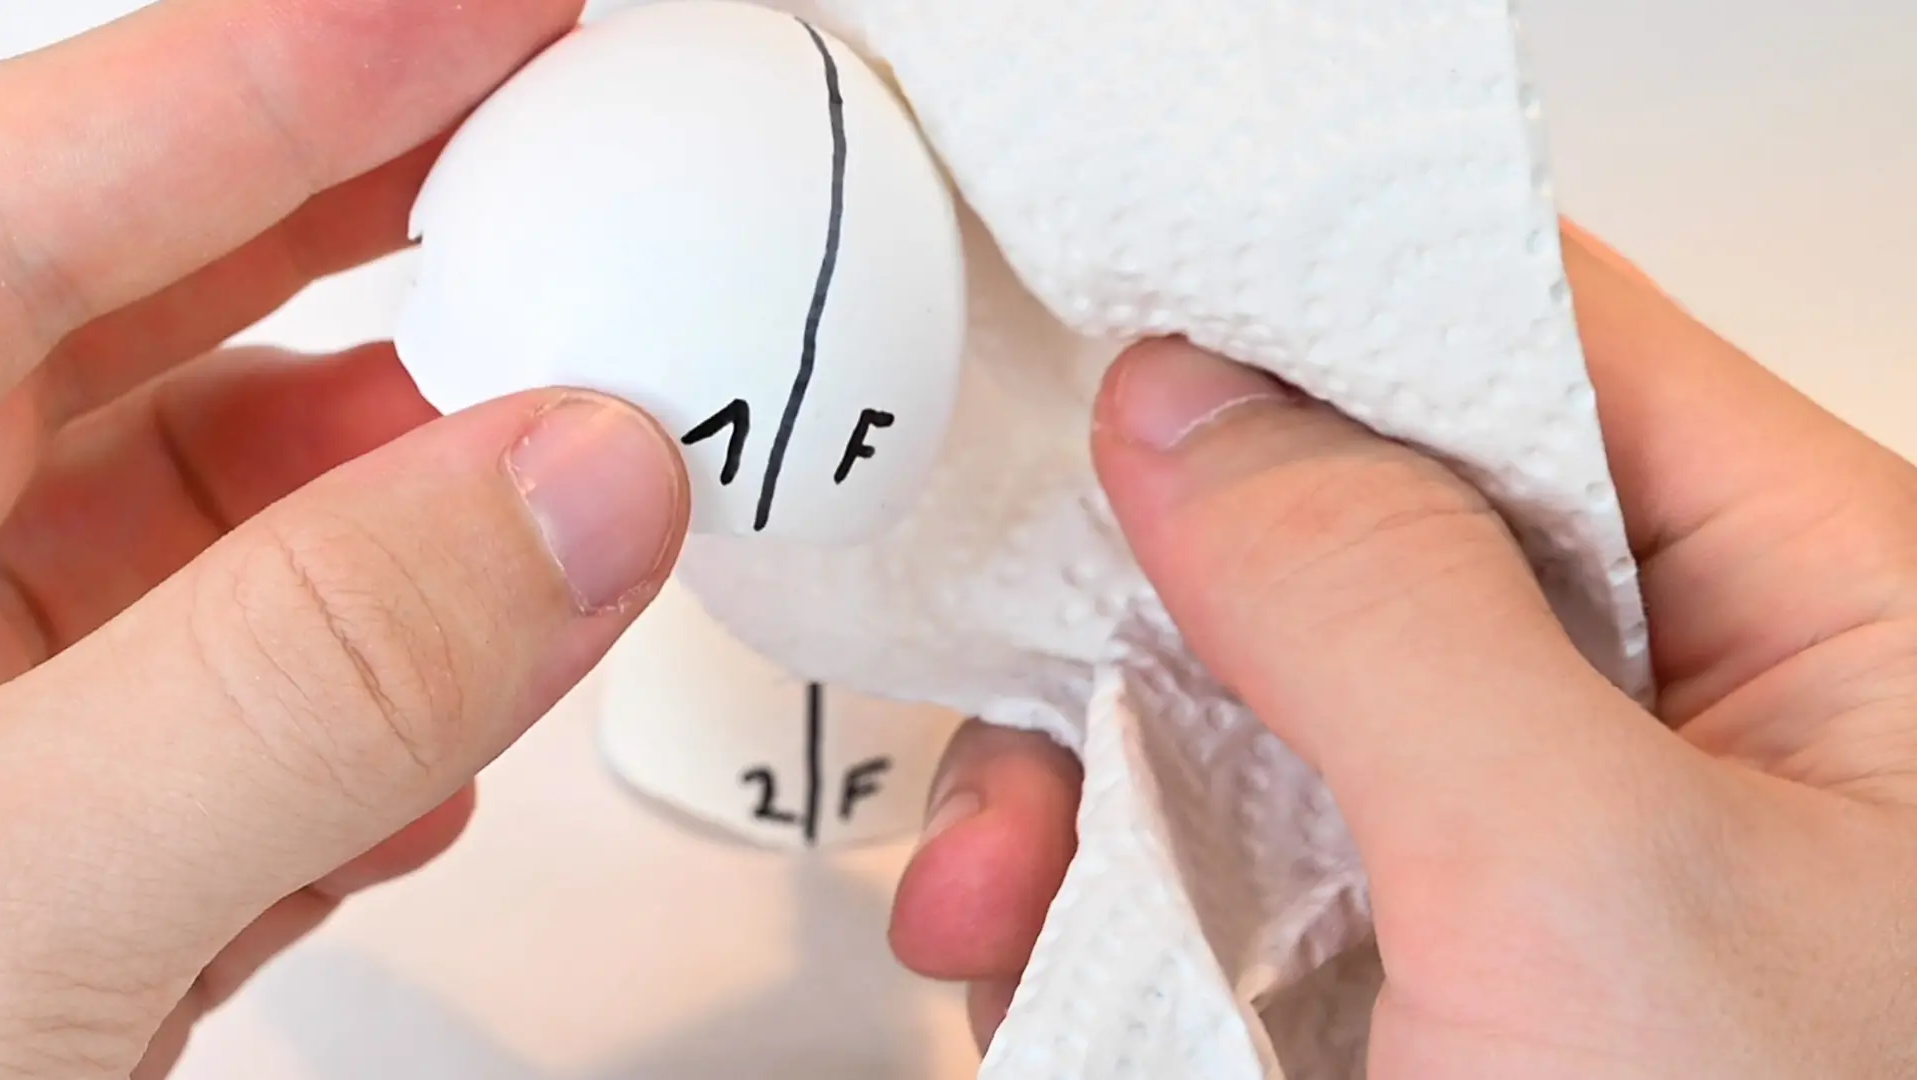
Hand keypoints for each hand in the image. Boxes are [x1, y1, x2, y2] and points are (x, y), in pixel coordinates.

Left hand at [0, 3, 691, 1075]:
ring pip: (228, 497)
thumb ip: (316, 671)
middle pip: (162, 284)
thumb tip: (594, 477)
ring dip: (410, 497)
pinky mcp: (43, 803)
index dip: (334, 49)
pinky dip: (364, 682)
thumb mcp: (10, 904)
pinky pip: (237, 670)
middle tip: (590, 162)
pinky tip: (426, 756)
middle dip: (399, 221)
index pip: (85, 157)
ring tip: (569, 495)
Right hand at [892, 223, 1916, 1076]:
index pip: (1549, 342)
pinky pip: (1215, 840)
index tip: (1129, 311)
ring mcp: (1524, 841)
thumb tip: (1201, 409)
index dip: (1329, 301)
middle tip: (1039, 631)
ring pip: (1252, 688)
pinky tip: (1043, 953)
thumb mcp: (1581, 896)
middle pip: (1365, 509)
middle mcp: (1678, 711)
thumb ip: (1388, 603)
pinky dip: (1097, 888)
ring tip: (1006, 884)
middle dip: (1159, 591)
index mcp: (1829, 620)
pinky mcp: (1409, 953)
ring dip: (1089, 769)